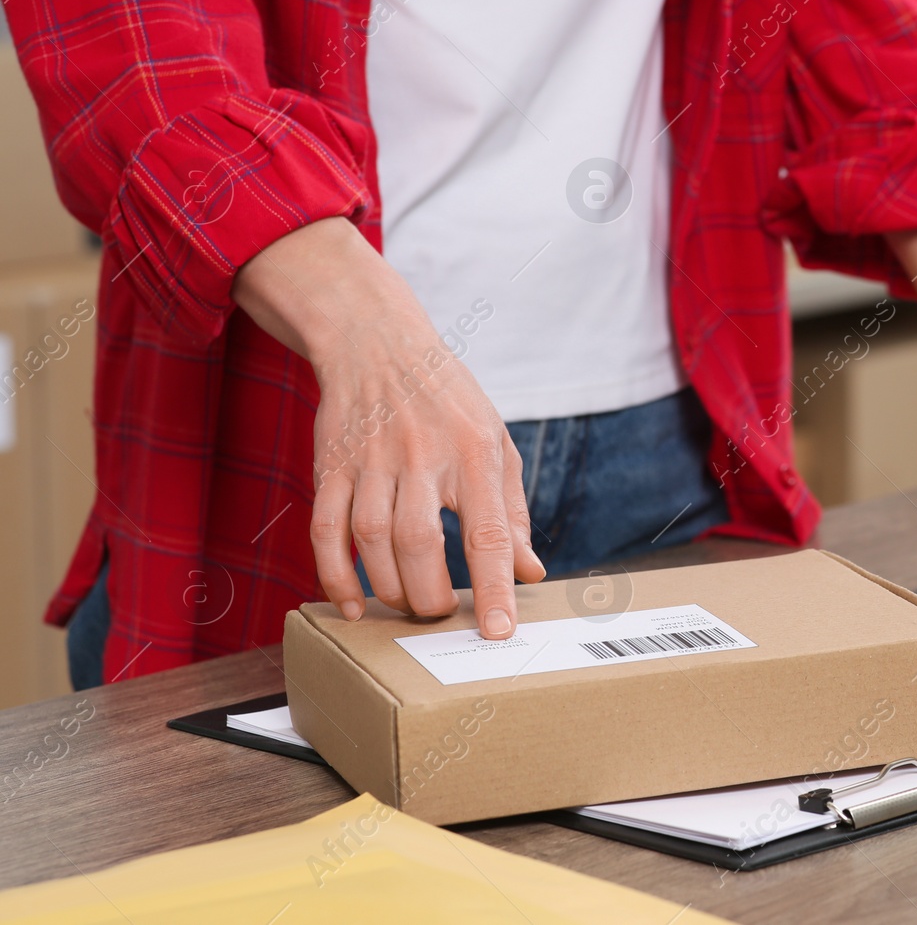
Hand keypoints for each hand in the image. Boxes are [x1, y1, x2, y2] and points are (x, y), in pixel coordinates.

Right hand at [233, 218, 544, 637]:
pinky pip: (325, 530)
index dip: (495, 587)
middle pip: (420, 543)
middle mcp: (422, 455)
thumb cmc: (449, 402)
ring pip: (372, 540)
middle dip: (431, 595)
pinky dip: (335, 574)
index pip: (488, 532)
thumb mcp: (496, 444)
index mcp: (474, 451)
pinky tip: (353, 603)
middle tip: (440, 613)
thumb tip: (530, 573)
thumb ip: (513, 513)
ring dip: (389, 588)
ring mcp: (370, 459)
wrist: (379, 344)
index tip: (499, 632)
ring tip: (407, 605)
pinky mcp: (330, 464)